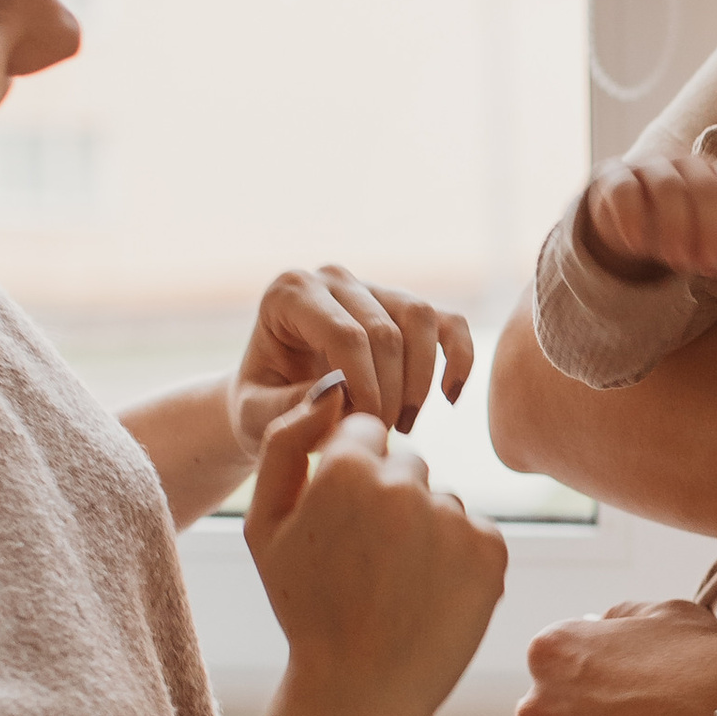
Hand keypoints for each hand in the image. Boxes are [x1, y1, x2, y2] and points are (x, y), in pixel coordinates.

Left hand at [232, 263, 473, 454]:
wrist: (274, 404)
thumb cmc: (261, 410)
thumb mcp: (257, 418)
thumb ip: (290, 409)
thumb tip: (341, 394)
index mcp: (290, 294)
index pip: (344, 333)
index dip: (365, 386)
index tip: (366, 428)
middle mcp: (333, 279)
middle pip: (384, 330)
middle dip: (389, 392)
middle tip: (379, 436)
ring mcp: (374, 288)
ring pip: (420, 319)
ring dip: (420, 380)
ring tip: (404, 425)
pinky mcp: (406, 308)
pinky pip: (448, 322)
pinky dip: (459, 358)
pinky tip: (449, 398)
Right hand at [245, 393, 505, 715]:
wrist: (355, 693)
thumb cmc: (304, 608)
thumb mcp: (263, 526)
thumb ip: (285, 443)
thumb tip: (333, 385)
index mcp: (346, 468)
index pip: (365, 433)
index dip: (348, 479)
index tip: (339, 526)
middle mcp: (406, 483)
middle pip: (408, 466)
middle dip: (389, 501)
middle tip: (366, 565)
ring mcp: (454, 518)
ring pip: (443, 502)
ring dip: (426, 531)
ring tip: (396, 587)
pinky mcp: (492, 552)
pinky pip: (475, 533)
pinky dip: (458, 560)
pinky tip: (428, 597)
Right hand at [580, 152, 716, 280]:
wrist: (624, 221)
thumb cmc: (672, 231)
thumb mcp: (697, 242)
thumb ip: (713, 250)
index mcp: (714, 177)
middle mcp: (684, 165)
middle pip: (705, 187)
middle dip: (708, 230)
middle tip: (700, 266)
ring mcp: (649, 166)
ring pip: (668, 186)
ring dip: (675, 227)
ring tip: (674, 260)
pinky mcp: (614, 175)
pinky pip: (625, 190)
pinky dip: (632, 219)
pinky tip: (636, 246)